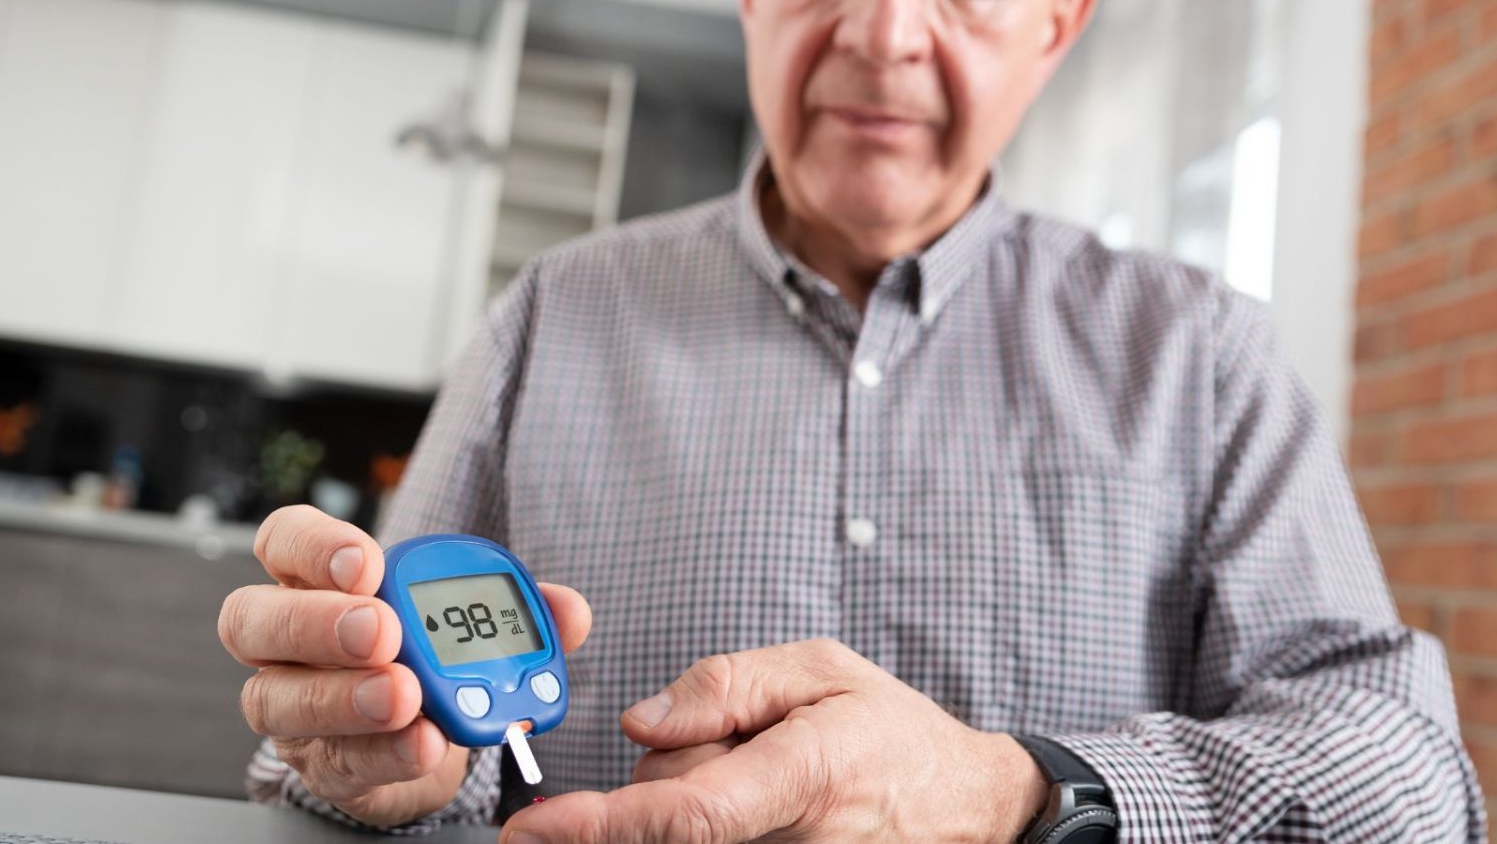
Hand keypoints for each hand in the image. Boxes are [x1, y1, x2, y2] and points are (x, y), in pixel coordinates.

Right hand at [218, 505, 591, 827]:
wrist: (425, 740)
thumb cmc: (431, 658)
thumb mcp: (474, 624)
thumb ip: (519, 610)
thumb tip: (570, 610)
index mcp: (319, 580)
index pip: (284, 540)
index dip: (316, 547)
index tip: (368, 563)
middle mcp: (285, 640)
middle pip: (255, 619)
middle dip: (320, 622)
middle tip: (384, 631)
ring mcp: (290, 705)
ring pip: (277, 699)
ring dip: (346, 698)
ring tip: (405, 697)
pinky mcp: (319, 766)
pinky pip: (337, 760)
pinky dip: (387, 753)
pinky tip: (425, 744)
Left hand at [499, 638, 1044, 842]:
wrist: (963, 807)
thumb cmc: (893, 736)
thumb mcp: (823, 670)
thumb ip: (727, 685)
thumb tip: (639, 719)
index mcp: (805, 775)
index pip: (685, 813)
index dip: (600, 824)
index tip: (532, 827)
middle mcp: (791, 840)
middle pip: (668, 814)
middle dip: (676, 764)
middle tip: (745, 739)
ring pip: (683, 831)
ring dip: (696, 793)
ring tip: (763, 772)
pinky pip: (703, 840)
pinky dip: (706, 818)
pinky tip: (755, 803)